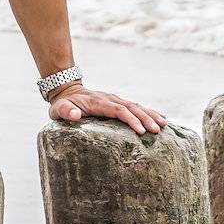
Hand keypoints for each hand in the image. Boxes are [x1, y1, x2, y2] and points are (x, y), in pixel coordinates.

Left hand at [48, 86, 167, 134]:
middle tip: (157, 130)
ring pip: (136, 106)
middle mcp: (110, 99)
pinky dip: (149, 111)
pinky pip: (136, 106)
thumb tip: (74, 115)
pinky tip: (160, 117)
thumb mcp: (59, 109)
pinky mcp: (118, 102)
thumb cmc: (63, 105)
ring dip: (150, 114)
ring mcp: (115, 99)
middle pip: (131, 107)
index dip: (131, 120)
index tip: (141, 131)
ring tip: (164, 124)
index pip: (118, 110)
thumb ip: (65, 112)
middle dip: (145, 118)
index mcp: (98, 102)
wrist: (67, 91)